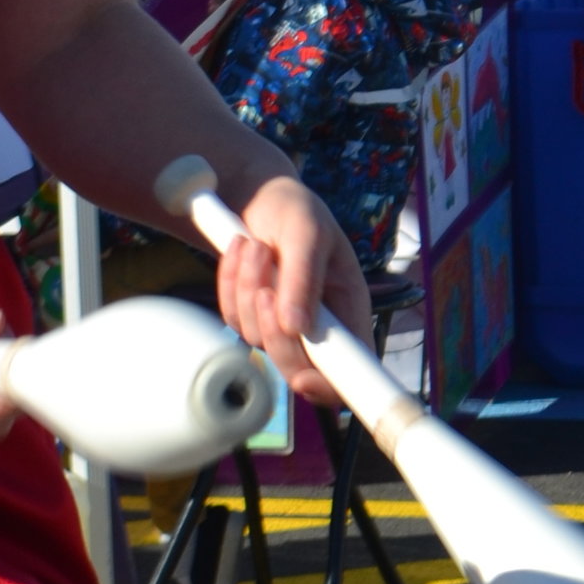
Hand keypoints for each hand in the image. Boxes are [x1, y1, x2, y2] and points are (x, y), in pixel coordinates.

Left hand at [211, 175, 373, 405]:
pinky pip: (232, 320)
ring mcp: (284, 325)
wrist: (259, 198)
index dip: (333, 385)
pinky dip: (230, 284)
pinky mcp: (253, 317)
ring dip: (248, 289)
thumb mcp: (306, 231)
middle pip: (297, 367)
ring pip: (257, 339)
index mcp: (349, 307)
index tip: (303, 377)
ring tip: (256, 246)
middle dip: (273, 331)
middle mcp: (320, 325)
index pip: (353, 367)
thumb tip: (296, 328)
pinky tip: (240, 251)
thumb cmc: (295, 210)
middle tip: (266, 289)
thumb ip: (303, 277)